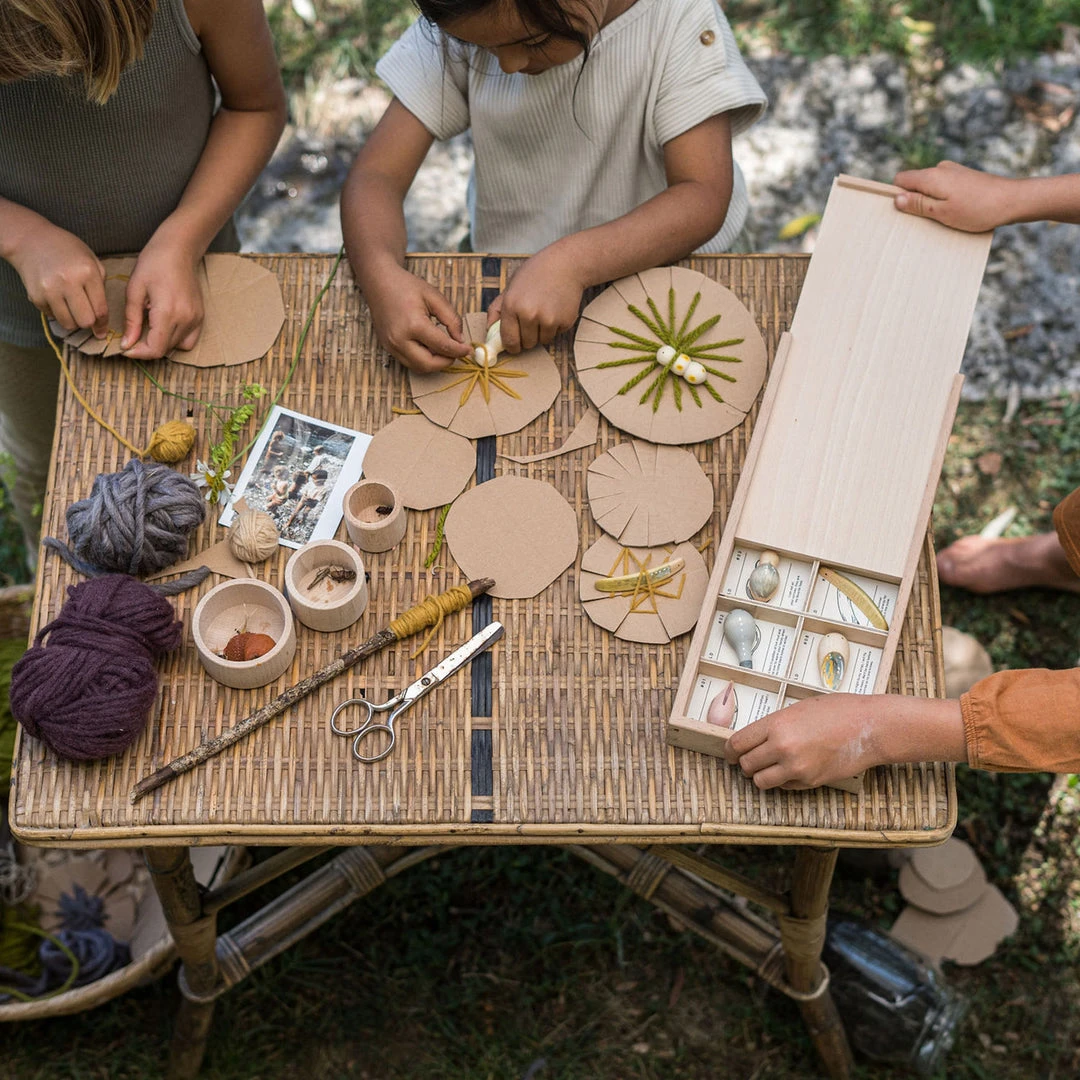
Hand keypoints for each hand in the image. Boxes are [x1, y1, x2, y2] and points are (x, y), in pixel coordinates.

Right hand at [6, 221, 107, 335]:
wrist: (30, 240)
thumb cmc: (66, 249)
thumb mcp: (91, 259)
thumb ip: (101, 285)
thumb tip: (103, 316)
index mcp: (87, 272)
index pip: (100, 309)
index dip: (103, 323)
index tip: (102, 329)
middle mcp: (68, 282)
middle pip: (85, 321)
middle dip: (88, 322)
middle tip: (86, 315)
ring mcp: (50, 290)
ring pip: (68, 324)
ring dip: (73, 321)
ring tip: (72, 309)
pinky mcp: (35, 297)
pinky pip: (52, 317)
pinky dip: (57, 313)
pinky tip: (57, 299)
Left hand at [120, 232, 204, 358]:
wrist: (179, 249)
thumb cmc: (154, 263)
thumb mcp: (135, 290)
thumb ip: (132, 320)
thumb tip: (127, 344)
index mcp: (168, 312)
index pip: (155, 348)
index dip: (138, 353)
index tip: (126, 348)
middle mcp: (186, 319)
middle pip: (165, 350)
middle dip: (146, 348)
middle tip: (132, 337)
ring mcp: (196, 319)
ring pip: (177, 347)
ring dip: (160, 344)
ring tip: (148, 328)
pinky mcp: (200, 317)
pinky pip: (189, 340)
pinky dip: (176, 341)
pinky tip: (164, 328)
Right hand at [365, 265, 469, 371]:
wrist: (379, 283)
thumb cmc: (407, 286)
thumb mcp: (435, 297)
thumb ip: (451, 319)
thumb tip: (460, 340)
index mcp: (414, 325)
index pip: (442, 346)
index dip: (459, 351)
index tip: (468, 350)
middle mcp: (400, 339)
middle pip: (429, 364)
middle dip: (446, 362)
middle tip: (456, 352)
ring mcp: (391, 346)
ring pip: (418, 367)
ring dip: (434, 363)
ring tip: (443, 349)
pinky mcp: (388, 348)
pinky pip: (409, 362)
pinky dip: (423, 359)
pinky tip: (430, 347)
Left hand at [490, 243, 587, 351]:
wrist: (566, 263)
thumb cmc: (536, 273)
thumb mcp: (511, 286)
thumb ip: (498, 309)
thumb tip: (489, 329)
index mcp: (512, 305)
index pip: (509, 340)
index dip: (511, 346)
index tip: (514, 346)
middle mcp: (529, 314)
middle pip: (526, 344)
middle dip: (528, 337)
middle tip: (532, 320)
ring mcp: (548, 319)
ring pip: (542, 341)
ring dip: (542, 332)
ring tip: (545, 311)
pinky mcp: (564, 321)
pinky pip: (556, 334)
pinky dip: (556, 326)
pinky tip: (556, 308)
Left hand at [723, 695, 885, 789]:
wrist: (869, 726)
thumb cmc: (836, 711)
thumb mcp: (797, 709)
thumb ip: (774, 725)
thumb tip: (754, 739)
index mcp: (776, 725)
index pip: (737, 743)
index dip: (729, 751)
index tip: (729, 753)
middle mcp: (782, 748)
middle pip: (746, 765)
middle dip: (744, 764)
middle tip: (748, 761)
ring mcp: (796, 768)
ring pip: (761, 781)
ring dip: (760, 776)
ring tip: (767, 768)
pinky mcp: (810, 782)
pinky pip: (784, 787)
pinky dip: (783, 781)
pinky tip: (792, 769)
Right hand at [893, 161, 1015, 232]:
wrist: (1012, 200)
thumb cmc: (977, 209)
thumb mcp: (942, 212)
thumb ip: (918, 204)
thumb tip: (896, 199)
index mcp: (931, 177)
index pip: (900, 179)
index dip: (898, 195)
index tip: (906, 212)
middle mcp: (940, 169)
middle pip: (914, 183)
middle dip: (915, 200)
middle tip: (927, 219)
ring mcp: (953, 171)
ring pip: (929, 186)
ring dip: (930, 201)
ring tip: (944, 217)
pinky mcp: (963, 176)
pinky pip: (943, 187)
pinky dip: (943, 199)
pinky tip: (956, 211)